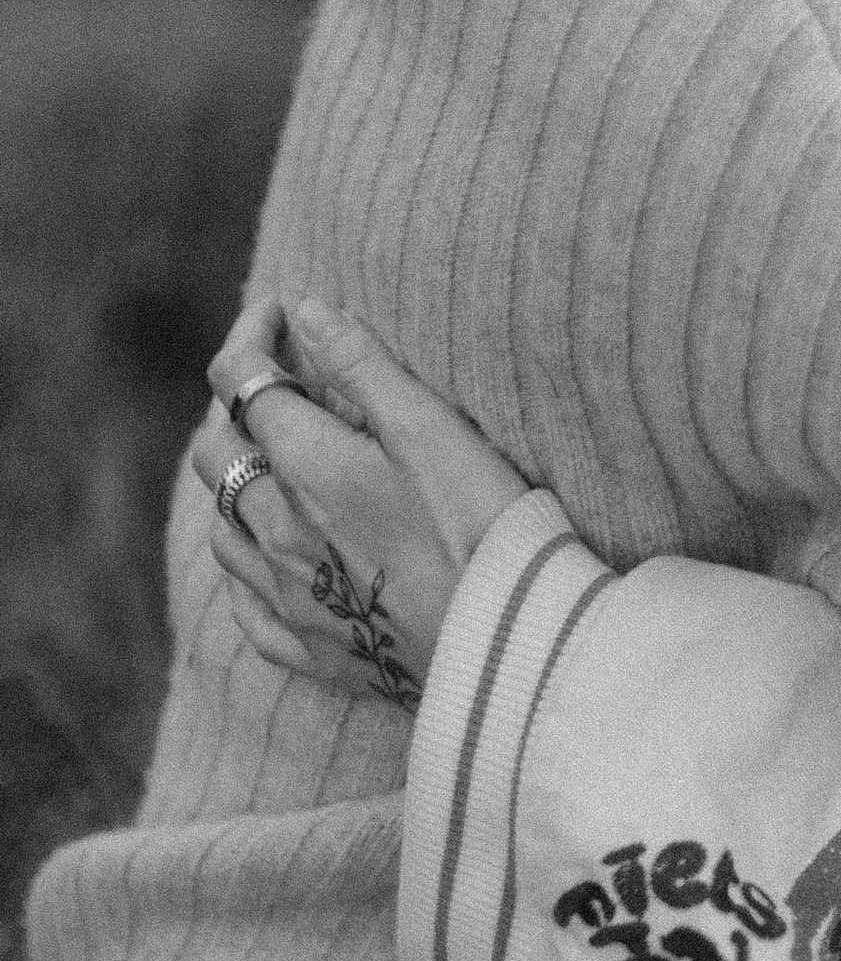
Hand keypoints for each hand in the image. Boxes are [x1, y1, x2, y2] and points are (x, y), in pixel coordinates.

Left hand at [191, 299, 533, 709]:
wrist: (503, 643)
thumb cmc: (478, 523)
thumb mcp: (430, 426)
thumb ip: (361, 365)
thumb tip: (307, 312)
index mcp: (305, 467)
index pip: (242, 382)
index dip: (251, 335)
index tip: (281, 312)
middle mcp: (276, 532)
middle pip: (217, 453)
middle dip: (235, 403)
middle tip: (278, 380)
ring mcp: (285, 596)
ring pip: (221, 526)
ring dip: (235, 481)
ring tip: (273, 461)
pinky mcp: (306, 648)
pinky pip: (245, 603)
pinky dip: (247, 562)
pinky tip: (272, 555)